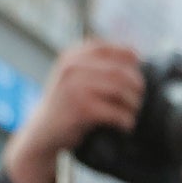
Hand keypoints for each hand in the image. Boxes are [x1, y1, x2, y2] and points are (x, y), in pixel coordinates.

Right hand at [6, 40, 144, 182]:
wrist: (42, 134)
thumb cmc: (64, 107)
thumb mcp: (72, 78)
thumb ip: (94, 65)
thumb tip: (135, 55)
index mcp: (72, 57)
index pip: (110, 49)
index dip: (129, 58)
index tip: (138, 71)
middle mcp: (72, 68)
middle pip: (120, 71)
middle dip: (136, 86)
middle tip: (139, 99)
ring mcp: (76, 88)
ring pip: (121, 91)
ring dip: (133, 104)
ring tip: (133, 113)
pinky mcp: (82, 110)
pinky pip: (116, 113)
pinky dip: (126, 121)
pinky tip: (125, 126)